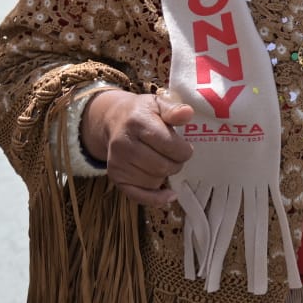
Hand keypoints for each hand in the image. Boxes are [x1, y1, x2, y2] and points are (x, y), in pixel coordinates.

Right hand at [80, 90, 194, 206]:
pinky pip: (139, 196)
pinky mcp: (115, 176)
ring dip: (165, 175)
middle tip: (176, 156)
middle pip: (162, 166)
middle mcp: (124, 144)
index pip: (169, 145)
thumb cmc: (142, 113)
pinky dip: (156, 198)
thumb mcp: (157, 104)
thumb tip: (188, 113)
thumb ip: (173, 109)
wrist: (114, 120)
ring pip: (154, 181)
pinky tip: (168, 194)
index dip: (184, 150)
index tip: (185, 147)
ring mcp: (117, 162)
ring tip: (163, 162)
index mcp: (137, 122)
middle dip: (176, 163)